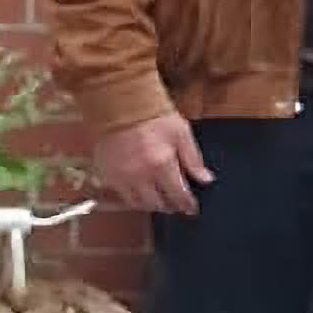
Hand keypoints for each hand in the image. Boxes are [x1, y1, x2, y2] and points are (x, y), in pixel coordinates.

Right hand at [90, 113, 210, 215]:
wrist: (121, 105)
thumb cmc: (154, 117)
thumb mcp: (182, 134)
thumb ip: (193, 160)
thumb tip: (205, 179)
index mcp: (161, 165)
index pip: (178, 195)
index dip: (187, 204)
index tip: (192, 208)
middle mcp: (140, 175)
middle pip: (156, 204)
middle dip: (169, 206)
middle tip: (176, 205)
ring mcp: (121, 176)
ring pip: (137, 203)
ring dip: (150, 204)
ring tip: (159, 200)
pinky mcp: (106, 173)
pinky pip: (120, 194)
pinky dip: (132, 196)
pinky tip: (140, 191)